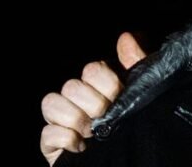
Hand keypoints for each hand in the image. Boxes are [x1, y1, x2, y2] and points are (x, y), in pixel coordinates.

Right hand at [40, 32, 146, 165]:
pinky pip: (46, 134)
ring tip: (93, 132)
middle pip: (72, 85)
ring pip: (51, 102)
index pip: (92, 69)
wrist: (136, 158)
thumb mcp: (145, 93)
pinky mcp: (52, 144)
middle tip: (108, 117)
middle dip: (94, 102)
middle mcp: (78, 99)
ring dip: (76, 118)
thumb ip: (139, 64)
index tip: (120, 96)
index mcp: (99, 85)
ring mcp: (62, 121)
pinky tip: (82, 147)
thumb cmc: (139, 124)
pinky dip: (65, 140)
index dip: (107, 82)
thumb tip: (127, 37)